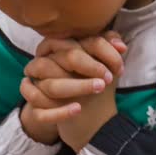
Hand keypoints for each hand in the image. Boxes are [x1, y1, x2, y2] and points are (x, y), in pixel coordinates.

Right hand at [23, 34, 127, 150]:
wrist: (79, 112)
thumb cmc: (88, 79)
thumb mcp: (100, 63)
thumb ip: (108, 48)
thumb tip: (121, 46)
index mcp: (58, 49)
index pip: (74, 42)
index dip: (99, 50)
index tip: (118, 67)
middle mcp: (43, 65)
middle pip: (60, 60)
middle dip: (88, 66)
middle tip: (108, 78)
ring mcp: (36, 88)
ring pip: (49, 85)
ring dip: (76, 87)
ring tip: (99, 88)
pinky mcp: (35, 109)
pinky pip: (39, 112)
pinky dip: (58, 112)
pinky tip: (77, 109)